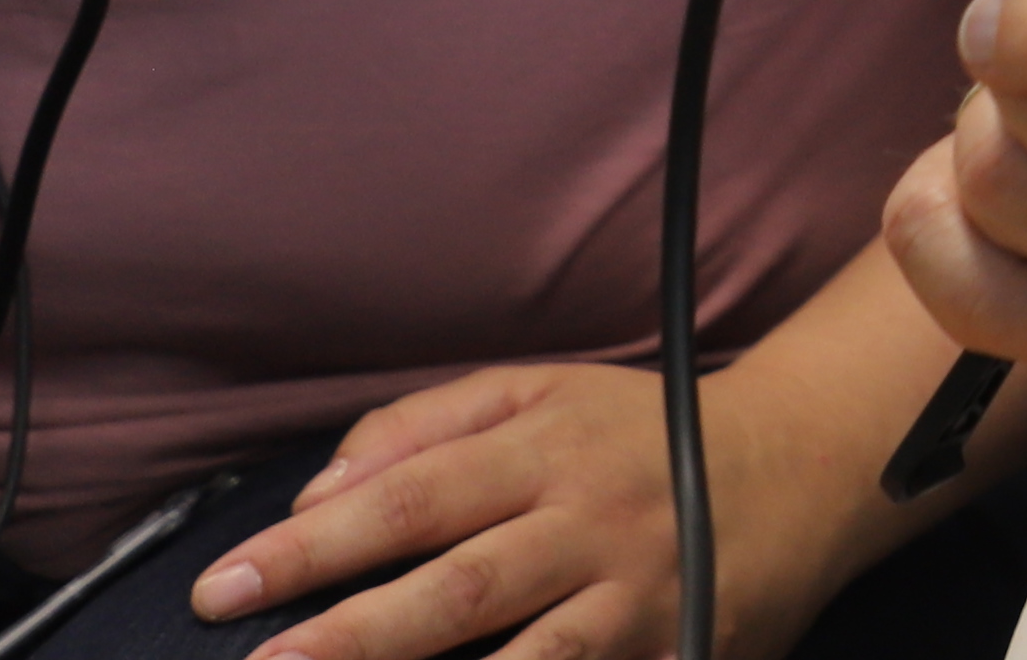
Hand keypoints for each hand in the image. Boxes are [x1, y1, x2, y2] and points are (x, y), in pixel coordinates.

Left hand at [188, 352, 855, 659]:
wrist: (803, 467)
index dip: (312, 545)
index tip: (223, 586)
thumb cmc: (643, 436)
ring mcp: (636, 604)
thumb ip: (423, 427)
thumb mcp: (538, 394)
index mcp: (547, 450)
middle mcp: (590, 526)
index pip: (409, 496)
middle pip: (456, 589)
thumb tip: (315, 492)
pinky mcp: (672, 656)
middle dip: (349, 637)